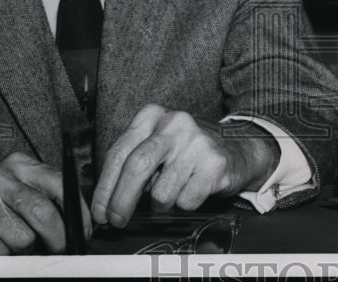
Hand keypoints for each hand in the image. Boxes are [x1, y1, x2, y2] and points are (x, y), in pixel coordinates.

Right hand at [0, 152, 89, 254]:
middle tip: (59, 250)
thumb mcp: (18, 192)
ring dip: (24, 250)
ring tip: (10, 243)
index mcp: (18, 164)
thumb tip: (82, 225)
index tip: (85, 232)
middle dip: (57, 237)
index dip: (77, 211)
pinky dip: (2, 258)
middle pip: (42, 211)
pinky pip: (0, 253)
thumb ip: (46, 199)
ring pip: (23, 237)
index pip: (59, 183)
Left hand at [91, 104, 279, 226]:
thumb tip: (105, 202)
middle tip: (117, 221)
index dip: (105, 188)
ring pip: (162, 192)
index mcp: (153, 116)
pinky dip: (185, 204)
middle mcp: (175, 123)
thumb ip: (131, 163)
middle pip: (137, 166)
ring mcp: (197, 141)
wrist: (237, 149)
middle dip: (121, 201)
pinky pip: (186, 201)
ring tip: (174, 191)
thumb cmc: (186, 153)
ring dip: (162, 204)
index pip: (119, 153)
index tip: (100, 212)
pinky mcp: (215, 162)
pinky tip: (193, 189)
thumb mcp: (156, 145)